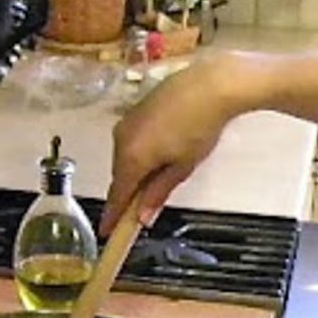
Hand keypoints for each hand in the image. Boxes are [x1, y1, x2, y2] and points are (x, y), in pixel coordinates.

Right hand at [100, 54, 241, 234]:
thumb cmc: (200, 126)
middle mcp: (121, 139)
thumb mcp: (182, 167)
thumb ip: (159, 192)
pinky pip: (131, 141)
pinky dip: (139, 155)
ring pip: (125, 158)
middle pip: (120, 176)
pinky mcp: (134, 110)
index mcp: (131, 157)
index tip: (107, 232)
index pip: (117, 195)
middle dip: (128, 195)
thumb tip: (143, 216)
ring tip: (158, 181)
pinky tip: (159, 156)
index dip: (113, 216)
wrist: (210, 84)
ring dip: (136, 173)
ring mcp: (126, 122)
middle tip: (139, 213)